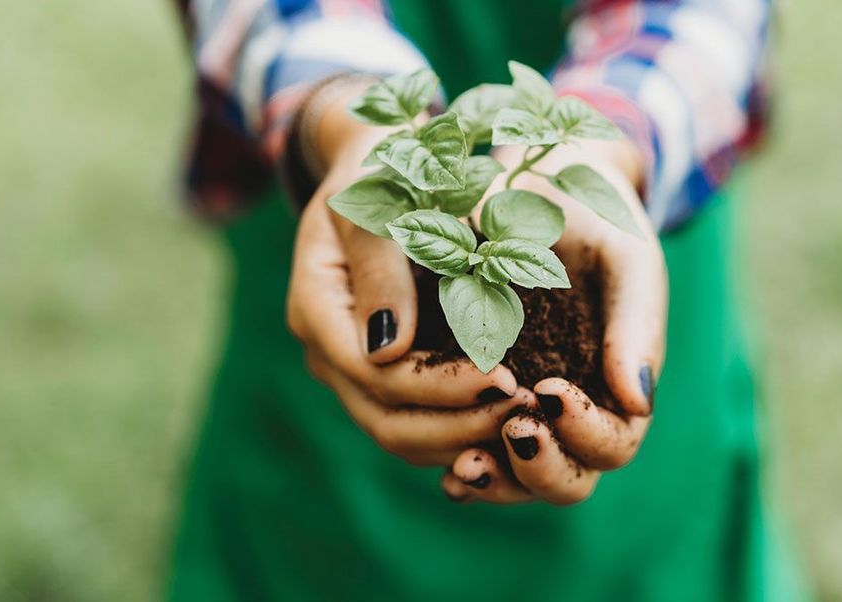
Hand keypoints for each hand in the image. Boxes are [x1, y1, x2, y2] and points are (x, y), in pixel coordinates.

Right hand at [286, 86, 527, 466]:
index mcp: (317, 308)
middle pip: (386, 421)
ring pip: (401, 434)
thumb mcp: (377, 201)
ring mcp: (352, 367)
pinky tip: (507, 419)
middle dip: (457, 424)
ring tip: (523, 420)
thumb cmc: (380, 170)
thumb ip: (381, 268)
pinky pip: (416, 422)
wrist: (378, 168)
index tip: (506, 378)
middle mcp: (329, 350)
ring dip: (462, 437)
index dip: (440, 387)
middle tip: (525, 411)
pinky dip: (459, 429)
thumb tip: (387, 350)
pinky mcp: (382, 374)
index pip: (376, 375)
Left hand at [440, 140, 666, 502]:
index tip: (550, 391)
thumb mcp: (626, 259)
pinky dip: (462, 465)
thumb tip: (639, 400)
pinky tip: (444, 459)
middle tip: (513, 431)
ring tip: (465, 464)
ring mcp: (525, 414)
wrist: (537, 190)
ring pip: (517, 480)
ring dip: (495, 479)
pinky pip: (475, 452)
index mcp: (618, 386)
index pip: (615, 443)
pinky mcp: (478, 403)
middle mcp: (573, 414)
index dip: (588, 433)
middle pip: (568, 481)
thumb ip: (638, 324)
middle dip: (541, 469)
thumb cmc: (595, 223)